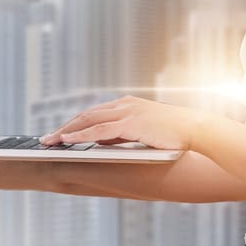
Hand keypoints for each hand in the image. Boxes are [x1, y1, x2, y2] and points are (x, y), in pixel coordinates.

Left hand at [39, 96, 207, 150]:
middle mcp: (125, 104)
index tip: (62, 131)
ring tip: (50, 141)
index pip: (96, 113)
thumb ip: (125, 133)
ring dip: (66, 131)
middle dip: (66, 126)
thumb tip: (104, 141)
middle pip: (87, 114)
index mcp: (130, 105)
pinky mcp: (129, 123)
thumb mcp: (146, 131)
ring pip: (87, 121)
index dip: (77, 122)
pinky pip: (97, 131)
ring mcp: (127, 112)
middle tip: (48, 138)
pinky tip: (66, 141)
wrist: (197, 129)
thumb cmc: (177, 133)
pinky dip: (79, 135)